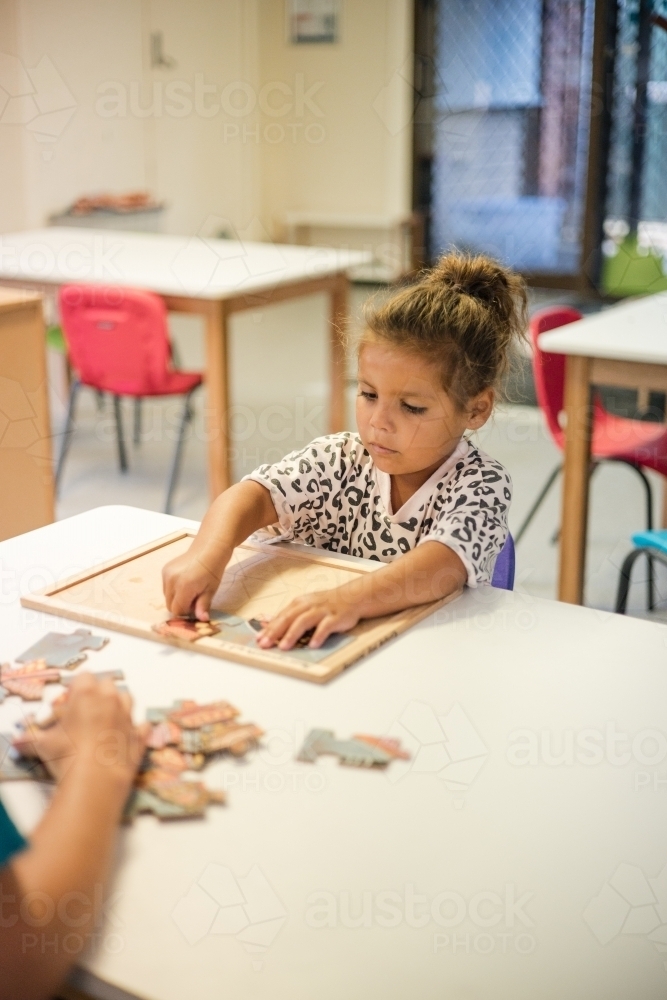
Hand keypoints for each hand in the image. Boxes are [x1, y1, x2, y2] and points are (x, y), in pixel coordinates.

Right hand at [13, 674, 146, 786]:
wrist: (96, 780)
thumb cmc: (68, 755)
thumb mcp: (43, 745)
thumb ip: (31, 739)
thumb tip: (19, 741)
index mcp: (87, 694)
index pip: (84, 677)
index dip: (75, 687)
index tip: (68, 701)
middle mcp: (111, 700)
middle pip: (108, 684)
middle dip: (98, 692)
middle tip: (85, 709)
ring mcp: (128, 717)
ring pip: (127, 698)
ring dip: (119, 704)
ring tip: (105, 719)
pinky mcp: (139, 737)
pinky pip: (142, 726)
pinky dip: (137, 729)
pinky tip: (128, 736)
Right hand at [162, 548, 228, 619]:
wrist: (209, 549)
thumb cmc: (213, 570)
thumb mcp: (211, 590)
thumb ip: (203, 606)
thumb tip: (202, 620)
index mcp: (184, 586)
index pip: (177, 610)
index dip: (187, 612)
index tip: (197, 606)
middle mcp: (171, 581)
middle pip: (170, 605)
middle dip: (181, 606)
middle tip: (195, 598)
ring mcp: (166, 574)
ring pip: (167, 597)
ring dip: (177, 598)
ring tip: (191, 590)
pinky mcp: (164, 570)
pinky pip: (166, 587)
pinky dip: (173, 589)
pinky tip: (185, 582)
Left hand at [257, 588, 360, 649]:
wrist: (352, 597)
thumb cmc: (326, 604)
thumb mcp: (306, 606)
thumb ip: (290, 616)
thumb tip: (269, 627)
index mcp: (299, 603)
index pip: (281, 617)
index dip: (269, 629)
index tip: (258, 640)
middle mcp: (309, 606)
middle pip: (288, 618)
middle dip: (275, 632)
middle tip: (265, 644)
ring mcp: (322, 611)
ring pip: (304, 621)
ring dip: (293, 634)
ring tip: (284, 647)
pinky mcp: (335, 617)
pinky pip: (326, 627)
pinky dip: (319, 635)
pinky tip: (313, 645)